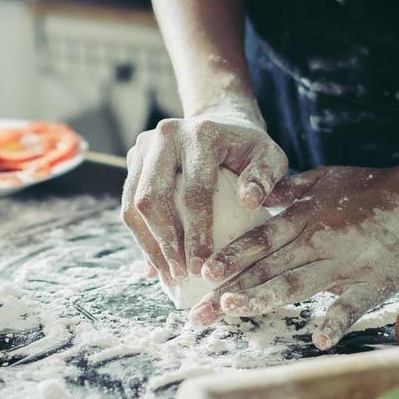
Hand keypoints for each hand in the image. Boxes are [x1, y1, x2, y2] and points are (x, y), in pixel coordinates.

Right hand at [121, 103, 288, 282]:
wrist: (223, 124)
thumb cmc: (249, 149)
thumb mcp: (270, 157)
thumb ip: (266, 177)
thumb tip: (250, 201)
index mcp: (201, 134)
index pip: (194, 191)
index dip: (195, 233)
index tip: (201, 266)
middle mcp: (166, 135)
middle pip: (152, 197)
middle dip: (165, 242)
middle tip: (181, 274)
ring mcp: (144, 145)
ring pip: (132, 204)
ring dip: (148, 244)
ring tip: (167, 274)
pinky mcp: (134, 159)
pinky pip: (128, 204)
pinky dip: (140, 236)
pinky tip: (156, 262)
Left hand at [191, 164, 398, 349]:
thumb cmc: (374, 186)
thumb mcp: (324, 178)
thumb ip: (287, 189)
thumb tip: (253, 194)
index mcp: (304, 218)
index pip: (257, 240)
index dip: (229, 257)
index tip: (200, 273)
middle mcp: (317, 241)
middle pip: (266, 269)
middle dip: (229, 291)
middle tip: (197, 314)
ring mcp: (345, 263)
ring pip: (296, 284)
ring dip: (264, 298)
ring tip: (235, 310)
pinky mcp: (375, 281)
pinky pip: (352, 304)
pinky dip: (336, 320)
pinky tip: (319, 338)